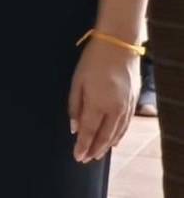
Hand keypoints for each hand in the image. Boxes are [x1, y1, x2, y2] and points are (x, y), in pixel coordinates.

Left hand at [68, 39, 139, 162]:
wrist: (119, 47)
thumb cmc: (93, 61)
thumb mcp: (77, 81)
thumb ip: (75, 105)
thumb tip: (73, 127)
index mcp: (97, 103)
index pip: (88, 131)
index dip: (82, 145)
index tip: (77, 156)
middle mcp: (114, 109)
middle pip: (104, 136)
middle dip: (94, 149)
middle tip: (85, 159)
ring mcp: (126, 107)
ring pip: (116, 133)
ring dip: (106, 145)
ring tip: (97, 154)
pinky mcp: (133, 103)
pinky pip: (125, 125)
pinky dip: (118, 136)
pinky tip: (114, 142)